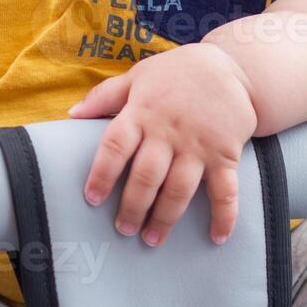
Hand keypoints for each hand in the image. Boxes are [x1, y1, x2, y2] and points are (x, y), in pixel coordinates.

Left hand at [67, 42, 256, 247]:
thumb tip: (72, 114)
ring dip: (165, 218)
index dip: (102, 174)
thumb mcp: (139, 76)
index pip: (116, 146)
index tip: (91, 198)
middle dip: (133, 207)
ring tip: (152, 239)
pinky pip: (226, 190)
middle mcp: (169, 131)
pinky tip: (216, 237)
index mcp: (143, 111)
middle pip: (147, 176)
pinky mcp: (226, 154)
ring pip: (179, 189)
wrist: (234, 67)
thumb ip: (105, 95)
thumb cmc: (178, 73)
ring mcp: (199, 145)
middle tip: (123, 228)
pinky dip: (224, 216)